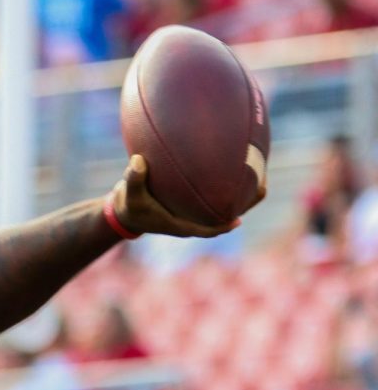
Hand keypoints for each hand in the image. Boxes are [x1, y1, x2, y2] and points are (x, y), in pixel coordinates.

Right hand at [110, 154, 265, 238]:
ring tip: (260, 173)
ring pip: (226, 203)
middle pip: (226, 214)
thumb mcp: (129, 193)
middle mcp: (194, 218)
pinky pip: (217, 192)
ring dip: (243, 192)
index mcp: (181, 224)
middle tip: (262, 188)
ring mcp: (196, 210)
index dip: (222, 226)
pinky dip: (227, 181)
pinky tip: (236, 161)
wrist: (127, 210)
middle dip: (245, 204)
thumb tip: (139, 160)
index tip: (237, 220)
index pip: (206, 229)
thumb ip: (134, 178)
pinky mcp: (194, 202)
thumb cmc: (131, 205)